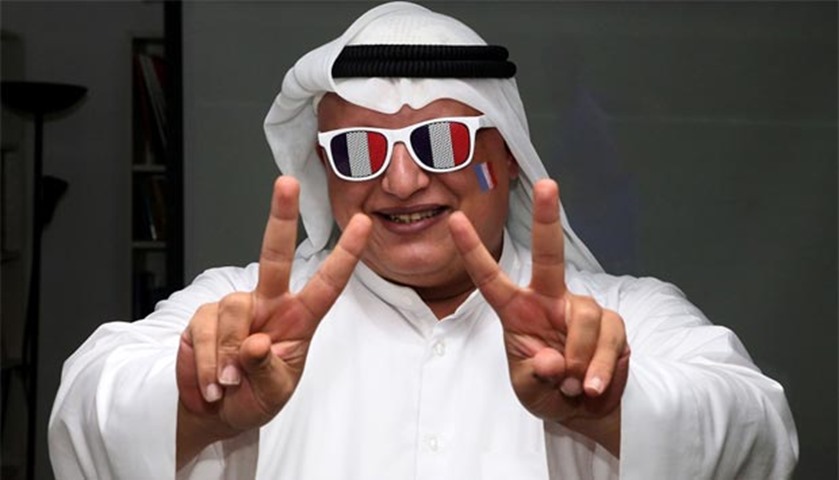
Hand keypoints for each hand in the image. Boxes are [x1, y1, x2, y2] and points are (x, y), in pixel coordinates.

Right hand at [175, 176, 370, 465]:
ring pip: (233, 308)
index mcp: (298, 319)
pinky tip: (210, 383)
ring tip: (228, 383)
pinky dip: (206, 363)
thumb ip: (268, 369)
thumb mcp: (273, 393)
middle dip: (280, 217)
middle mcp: (268, 304)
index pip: (327, 284)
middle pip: (275, 255)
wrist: (214, 412)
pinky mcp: (204, 317)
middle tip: (287, 183)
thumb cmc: (254, 398)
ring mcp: (235, 308)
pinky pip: (204, 330)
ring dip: (227, 354)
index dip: (346, 255)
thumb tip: (254, 343)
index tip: (363, 224)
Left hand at [449, 179, 628, 452]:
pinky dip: (602, 368)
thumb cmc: (548, 391)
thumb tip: (552, 360)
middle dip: (547, 218)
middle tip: (547, 183)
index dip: (472, 251)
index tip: (455, 220)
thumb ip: (535, 375)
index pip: (489, 278)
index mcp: (517, 310)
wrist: (587, 409)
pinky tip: (595, 386)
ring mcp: (582, 308)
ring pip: (585, 318)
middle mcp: (550, 299)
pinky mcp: (612, 323)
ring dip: (579, 360)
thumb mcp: (529, 390)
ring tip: (574, 386)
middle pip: (548, 254)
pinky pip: (610, 339)